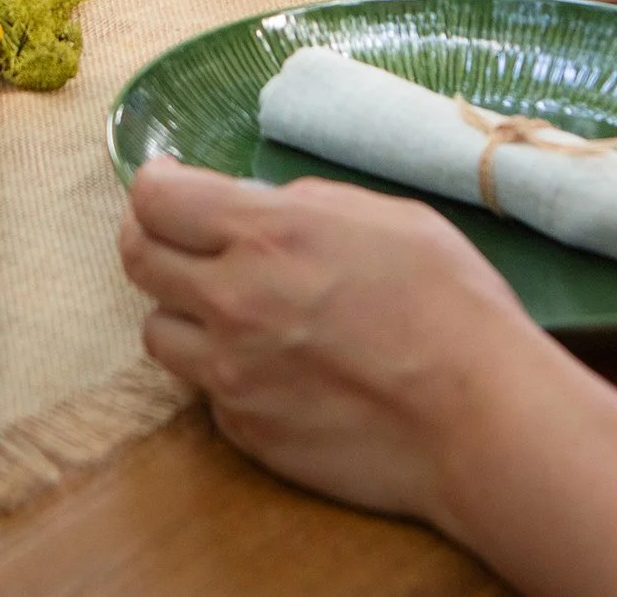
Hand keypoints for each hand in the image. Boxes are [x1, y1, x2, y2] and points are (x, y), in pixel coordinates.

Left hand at [119, 158, 551, 527]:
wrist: (479, 417)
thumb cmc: (452, 305)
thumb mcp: (386, 217)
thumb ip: (305, 206)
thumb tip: (260, 208)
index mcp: (267, 235)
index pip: (156, 198)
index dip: (154, 185)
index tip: (167, 184)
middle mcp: (232, 302)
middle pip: (136, 259)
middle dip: (150, 237)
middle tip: (179, 236)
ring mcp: (231, 374)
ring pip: (157, 332)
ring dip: (183, 313)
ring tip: (230, 310)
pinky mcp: (245, 431)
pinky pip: (206, 391)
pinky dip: (225, 373)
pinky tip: (277, 369)